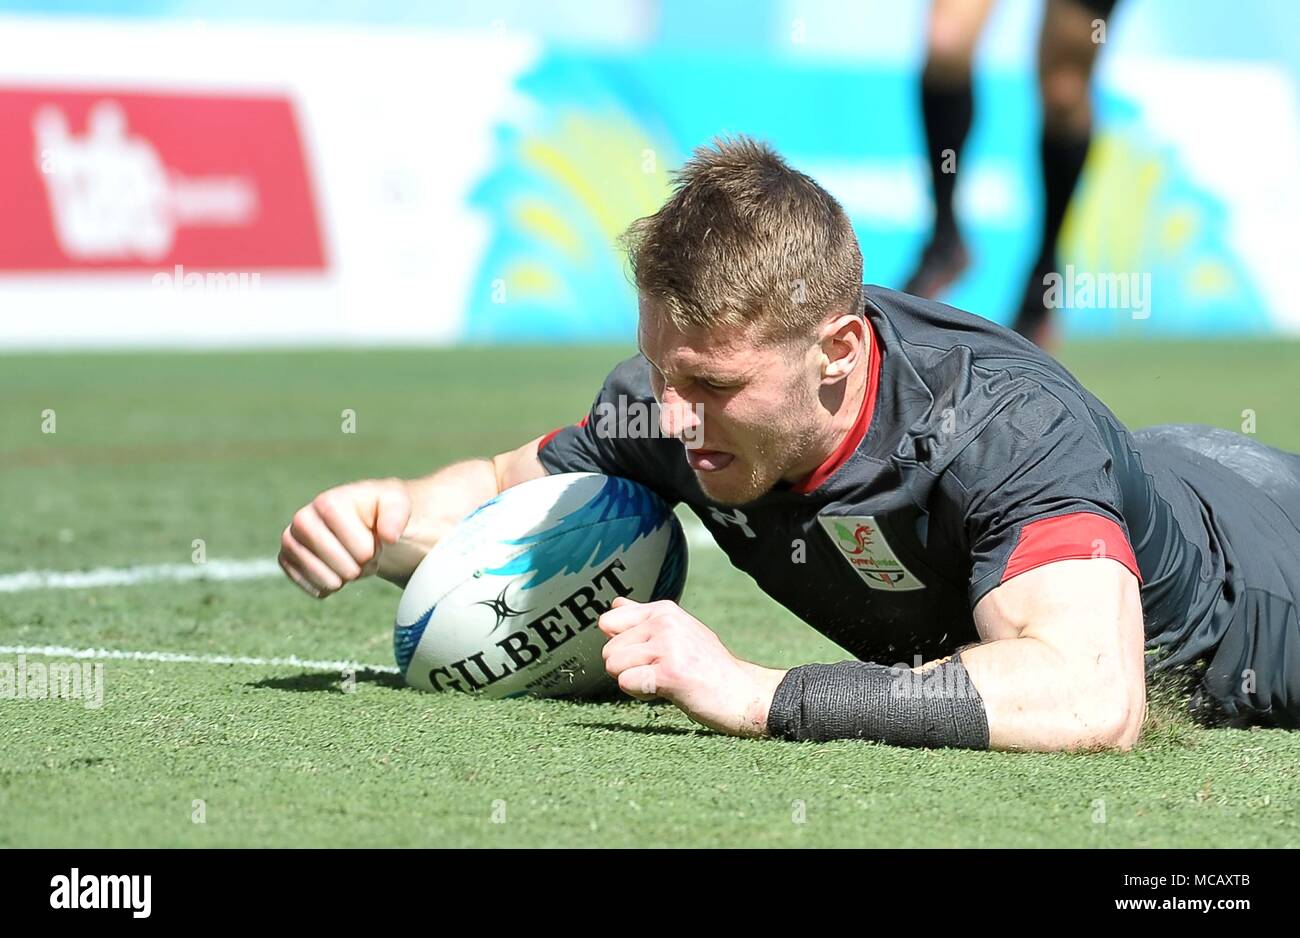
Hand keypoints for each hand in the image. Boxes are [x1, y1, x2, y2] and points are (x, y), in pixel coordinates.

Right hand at [278, 478, 410, 597]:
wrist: (365, 521)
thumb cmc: (380, 511)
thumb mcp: (397, 502)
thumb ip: (397, 514)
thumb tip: (388, 536)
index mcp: (328, 501)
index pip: (354, 544)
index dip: (370, 550)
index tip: (378, 542)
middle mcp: (303, 518)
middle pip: (337, 562)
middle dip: (359, 565)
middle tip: (366, 555)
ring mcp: (291, 539)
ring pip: (323, 578)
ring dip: (345, 578)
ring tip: (353, 562)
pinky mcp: (286, 559)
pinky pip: (310, 587)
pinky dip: (329, 586)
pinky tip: (337, 571)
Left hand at [598, 597, 787, 737]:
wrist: (743, 694)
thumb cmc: (708, 667)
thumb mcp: (678, 632)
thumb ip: (644, 618)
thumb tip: (616, 604)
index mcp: (664, 610)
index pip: (609, 621)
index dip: (622, 646)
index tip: (650, 655)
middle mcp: (665, 621)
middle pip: (608, 650)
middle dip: (627, 668)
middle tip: (662, 672)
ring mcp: (668, 646)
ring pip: (614, 666)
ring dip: (634, 681)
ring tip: (666, 680)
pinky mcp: (670, 673)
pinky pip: (626, 683)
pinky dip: (641, 694)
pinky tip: (668, 691)